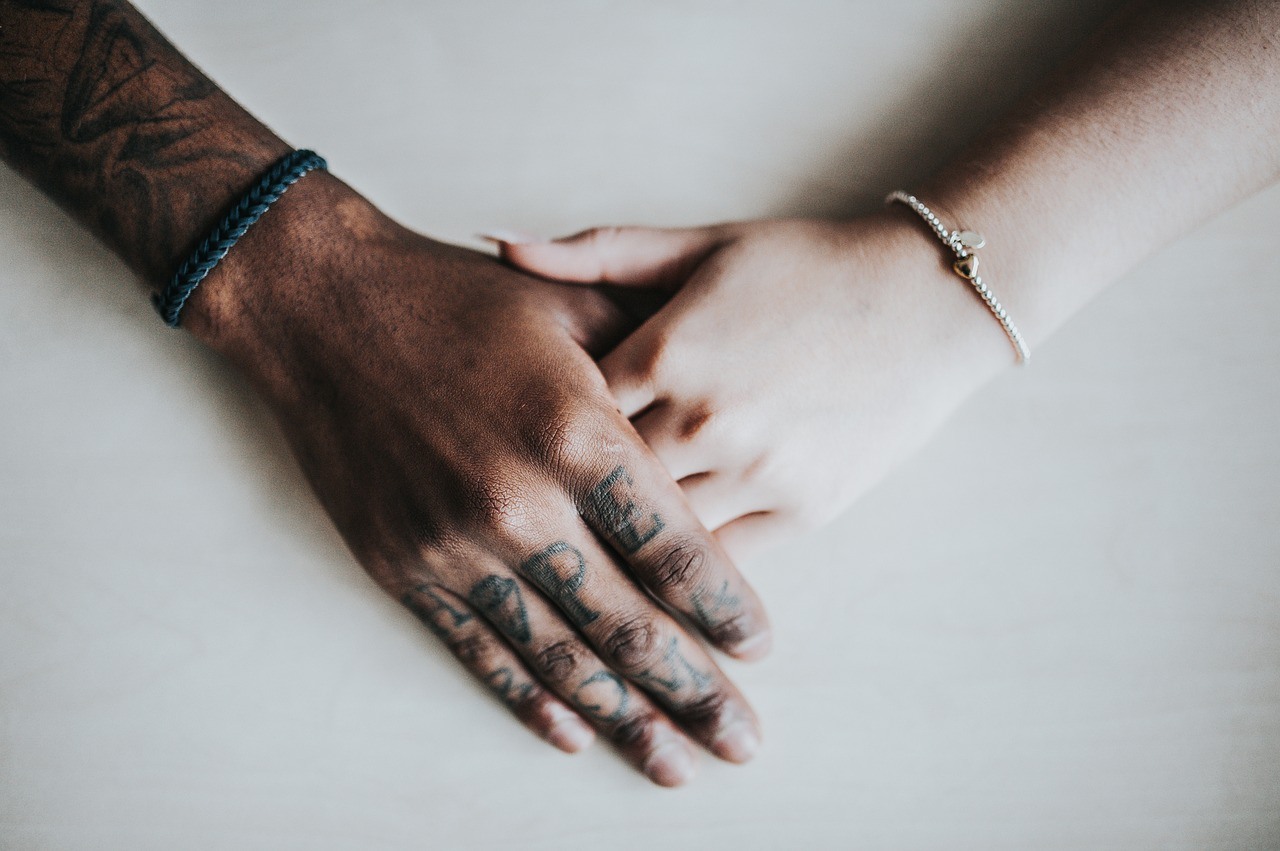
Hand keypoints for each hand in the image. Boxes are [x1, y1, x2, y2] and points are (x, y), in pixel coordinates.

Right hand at [189, 173, 771, 786]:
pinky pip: (480, 649)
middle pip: (627, 623)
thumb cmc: (454, 298)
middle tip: (740, 743)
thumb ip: (650, 363)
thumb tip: (721, 406)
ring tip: (673, 765)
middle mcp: (519, 503)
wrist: (322, 308)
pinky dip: (528, 699)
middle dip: (692, 691)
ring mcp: (456, 545)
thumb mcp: (569, 306)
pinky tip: (571, 735)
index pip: (674, 548)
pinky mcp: (404, 566)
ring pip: (558, 655)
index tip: (760, 647)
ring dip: (622, 719)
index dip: (725, 607)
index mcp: (575, 433)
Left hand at [497, 214, 1011, 561]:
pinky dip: (684, 568)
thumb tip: (499, 243)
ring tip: (581, 553)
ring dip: (618, 543)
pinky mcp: (802, 508)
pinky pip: (719, 559)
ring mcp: (756, 469)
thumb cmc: (807, 266)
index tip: (511, 444)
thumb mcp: (702, 246)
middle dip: (565, 496)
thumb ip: (599, 252)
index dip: (534, 431)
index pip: (565, 412)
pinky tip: (658, 570)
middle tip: (528, 512)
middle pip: (598, 483)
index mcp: (668, 348)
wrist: (928, 301)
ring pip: (653, 534)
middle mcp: (704, 417)